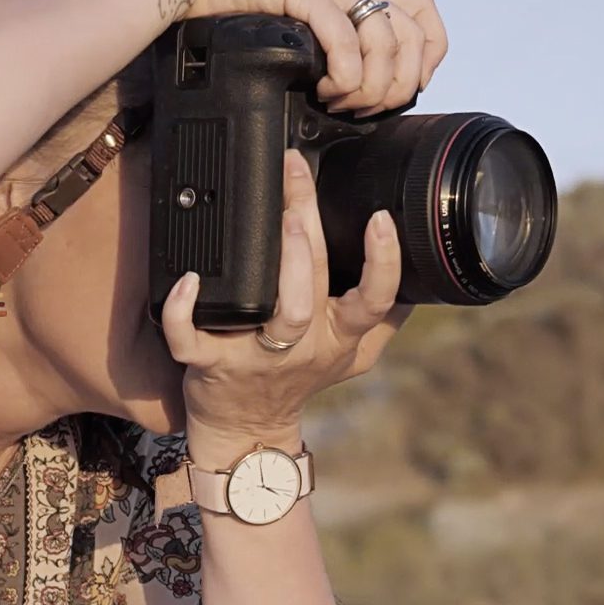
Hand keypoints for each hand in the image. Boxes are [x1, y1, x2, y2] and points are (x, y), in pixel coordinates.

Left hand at [160, 149, 413, 445]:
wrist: (247, 429)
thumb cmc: (299, 381)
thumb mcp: (354, 357)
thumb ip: (384, 318)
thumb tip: (418, 275)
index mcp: (338, 335)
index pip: (376, 301)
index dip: (384, 263)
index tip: (381, 217)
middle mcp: (303, 343)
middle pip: (316, 285)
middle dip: (311, 230)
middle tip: (299, 175)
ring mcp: (256, 354)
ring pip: (280, 313)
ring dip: (282, 267)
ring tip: (281, 220)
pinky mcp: (210, 363)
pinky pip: (193, 339)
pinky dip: (185, 311)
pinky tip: (188, 281)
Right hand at [190, 0, 449, 114]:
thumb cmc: (241, 15)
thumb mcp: (301, 34)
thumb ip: (329, 50)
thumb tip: (357, 92)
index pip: (423, 13)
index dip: (426, 58)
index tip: (398, 91)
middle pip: (412, 36)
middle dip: (396, 86)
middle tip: (363, 108)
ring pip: (385, 40)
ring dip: (369, 85)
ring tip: (339, 100)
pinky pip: (344, 37)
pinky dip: (344, 74)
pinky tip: (324, 88)